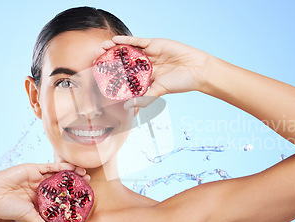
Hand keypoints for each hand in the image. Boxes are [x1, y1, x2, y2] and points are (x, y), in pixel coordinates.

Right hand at [0, 163, 88, 221]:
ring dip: (72, 174)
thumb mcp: (28, 217)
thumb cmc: (6, 207)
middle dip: (75, 184)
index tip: (83, 198)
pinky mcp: (33, 168)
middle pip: (61, 185)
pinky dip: (62, 167)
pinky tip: (73, 168)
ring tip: (85, 175)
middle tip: (88, 184)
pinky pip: (50, 166)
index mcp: (39, 200)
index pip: (59, 198)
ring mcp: (37, 178)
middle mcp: (40, 188)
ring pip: (58, 174)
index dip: (71, 197)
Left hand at [98, 36, 212, 107]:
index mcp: (146, 77)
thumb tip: (127, 107)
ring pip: (129, 50)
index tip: (101, 74)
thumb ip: (144, 98)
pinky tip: (115, 40)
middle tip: (97, 58)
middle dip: (111, 59)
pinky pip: (138, 41)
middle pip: (125, 61)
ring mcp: (150, 54)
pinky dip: (126, 40)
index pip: (127, 75)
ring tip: (102, 48)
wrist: (197, 70)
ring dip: (115, 48)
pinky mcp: (155, 44)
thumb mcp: (159, 91)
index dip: (114, 74)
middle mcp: (146, 64)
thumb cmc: (181, 83)